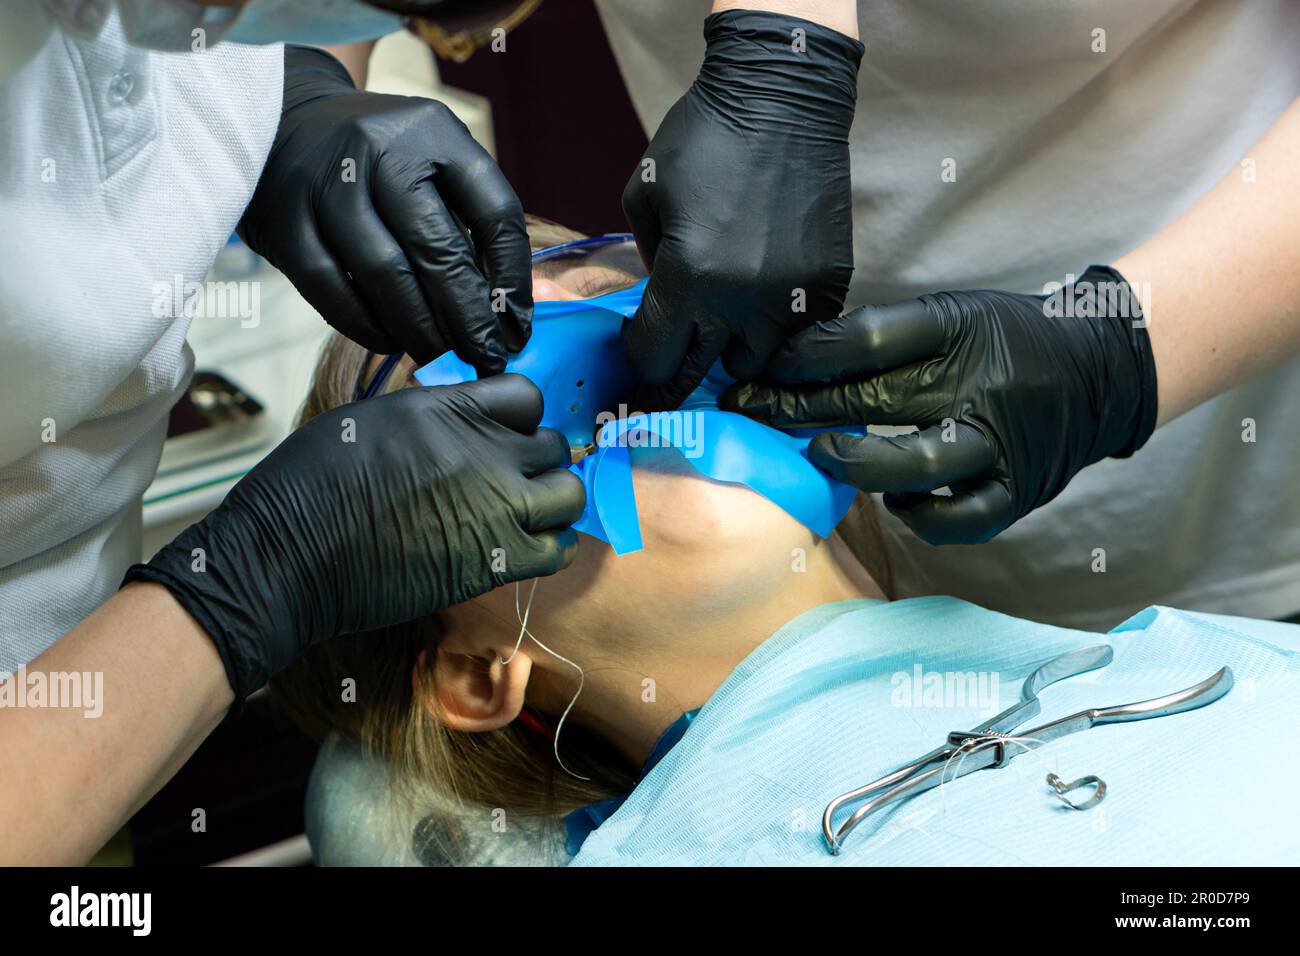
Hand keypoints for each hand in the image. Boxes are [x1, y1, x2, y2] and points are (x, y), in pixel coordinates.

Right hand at [125, 375, 583, 703]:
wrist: (291, 558)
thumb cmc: (312, 486)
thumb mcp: (373, 417)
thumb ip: (434, 415)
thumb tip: (463, 419)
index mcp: (449, 408)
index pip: (528, 395)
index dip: (519, 415)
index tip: (504, 434)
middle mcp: (484, 452)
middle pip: (554, 445)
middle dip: (537, 460)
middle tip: (511, 479)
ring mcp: (497, 508)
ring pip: (569, 496)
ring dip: (552, 504)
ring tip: (523, 513)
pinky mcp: (496, 561)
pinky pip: (557, 550)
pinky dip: (548, 548)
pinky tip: (521, 547)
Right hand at [239, 45, 530, 372]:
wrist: (287, 121)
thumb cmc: (382, 159)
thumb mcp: (433, 161)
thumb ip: (469, 223)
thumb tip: (503, 314)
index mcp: (434, 132)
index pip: (495, 213)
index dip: (512, 279)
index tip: (517, 326)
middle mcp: (379, 150)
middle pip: (439, 250)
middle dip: (469, 318)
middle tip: (486, 358)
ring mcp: (326, 184)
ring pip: (384, 276)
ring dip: (420, 330)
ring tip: (441, 357)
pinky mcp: (283, 221)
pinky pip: (332, 291)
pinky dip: (367, 327)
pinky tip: (391, 342)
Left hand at [621, 10, 862, 407]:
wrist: (786, 98)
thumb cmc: (706, 136)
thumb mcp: (644, 193)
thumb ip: (643, 257)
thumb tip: (658, 301)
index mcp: (688, 276)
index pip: (654, 355)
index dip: (639, 360)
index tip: (638, 353)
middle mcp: (740, 299)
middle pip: (699, 371)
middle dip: (677, 373)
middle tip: (668, 372)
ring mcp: (789, 296)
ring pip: (753, 362)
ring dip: (731, 350)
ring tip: (722, 328)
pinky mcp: (827, 284)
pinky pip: (797, 333)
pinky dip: (775, 327)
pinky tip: (760, 304)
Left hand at [724, 266, 1158, 544]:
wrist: (1103, 371)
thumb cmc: (1008, 341)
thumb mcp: (954, 314)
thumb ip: (887, 336)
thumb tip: (797, 361)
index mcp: (961, 330)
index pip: (868, 342)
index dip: (807, 357)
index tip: (763, 367)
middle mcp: (980, 386)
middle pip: (873, 400)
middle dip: (798, 409)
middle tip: (751, 412)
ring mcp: (1000, 444)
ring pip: (913, 466)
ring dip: (854, 465)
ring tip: (823, 456)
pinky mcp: (1017, 492)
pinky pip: (954, 519)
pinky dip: (915, 513)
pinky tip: (895, 497)